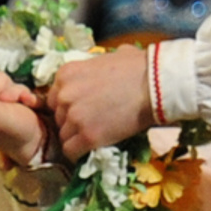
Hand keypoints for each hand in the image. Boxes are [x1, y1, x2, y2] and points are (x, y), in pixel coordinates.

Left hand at [48, 46, 155, 160]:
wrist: (155, 85)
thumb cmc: (139, 67)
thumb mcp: (108, 57)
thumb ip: (96, 65)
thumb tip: (104, 64)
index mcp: (66, 74)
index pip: (54, 98)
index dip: (68, 106)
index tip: (82, 110)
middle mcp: (64, 95)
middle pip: (58, 118)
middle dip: (72, 122)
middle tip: (92, 123)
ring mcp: (74, 117)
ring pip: (64, 136)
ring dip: (77, 138)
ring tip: (95, 136)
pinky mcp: (87, 136)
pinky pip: (71, 151)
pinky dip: (79, 153)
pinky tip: (91, 149)